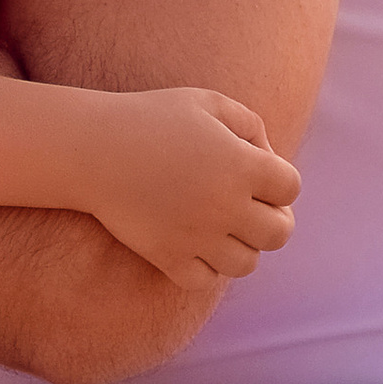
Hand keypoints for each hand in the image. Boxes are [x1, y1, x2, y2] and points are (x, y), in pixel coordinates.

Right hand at [88, 87, 299, 290]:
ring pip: (247, 264)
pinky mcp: (167, 257)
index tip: (255, 173)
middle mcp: (225, 205)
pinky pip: (205, 280)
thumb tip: (269, 161)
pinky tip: (194, 243)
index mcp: (241, 165)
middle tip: (249, 208)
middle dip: (271, 220)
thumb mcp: (208, 103)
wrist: (92, 147)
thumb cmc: (152, 117)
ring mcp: (197, 236)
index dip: (278, 181)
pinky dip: (206, 267)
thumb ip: (251, 126)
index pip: (291, 188)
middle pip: (279, 234)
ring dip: (241, 247)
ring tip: (222, 227)